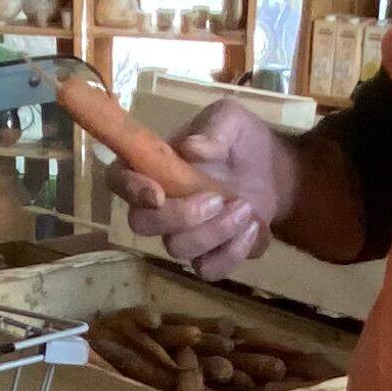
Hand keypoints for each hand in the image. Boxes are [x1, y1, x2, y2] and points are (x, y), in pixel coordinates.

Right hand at [123, 100, 298, 280]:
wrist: (273, 169)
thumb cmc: (240, 140)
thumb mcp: (230, 121)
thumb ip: (212, 129)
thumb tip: (191, 148)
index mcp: (152, 167)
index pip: (118, 179)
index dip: (129, 188)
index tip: (157, 192)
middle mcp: (159, 205)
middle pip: (141, 224)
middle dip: (178, 216)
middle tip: (217, 198)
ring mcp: (182, 234)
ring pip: (177, 249)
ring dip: (214, 232)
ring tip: (246, 208)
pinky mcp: (209, 255)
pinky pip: (208, 269)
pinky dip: (232, 253)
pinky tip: (254, 229)